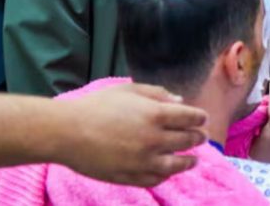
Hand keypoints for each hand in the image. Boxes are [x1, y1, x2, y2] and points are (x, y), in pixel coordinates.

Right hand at [56, 83, 208, 186]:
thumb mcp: (128, 90)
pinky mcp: (130, 176)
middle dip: (198, 138)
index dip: (200, 118)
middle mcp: (154, 139)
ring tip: (194, 160)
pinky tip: (169, 171)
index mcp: (156, 114)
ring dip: (188, 161)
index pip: (190, 117)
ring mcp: (143, 160)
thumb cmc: (96, 106)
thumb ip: (157, 94)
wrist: (67, 132)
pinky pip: (155, 178)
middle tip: (202, 137)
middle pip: (186, 140)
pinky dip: (166, 175)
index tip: (203, 119)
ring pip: (176, 164)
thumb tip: (180, 102)